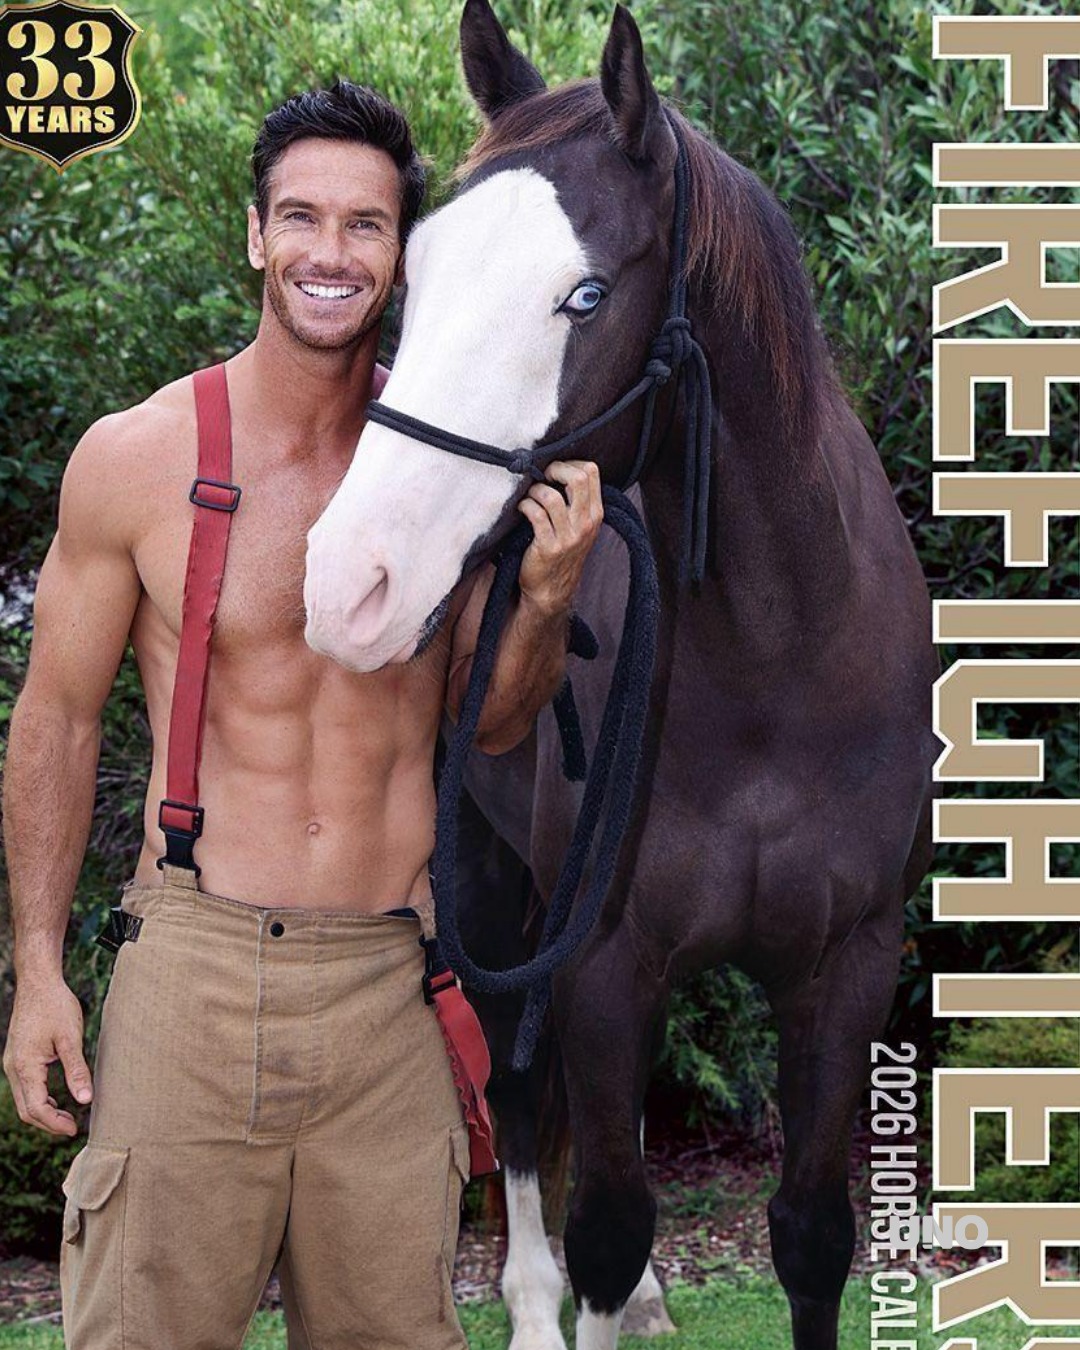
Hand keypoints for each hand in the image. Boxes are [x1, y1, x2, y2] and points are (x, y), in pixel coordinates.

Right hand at [3, 977, 91, 1135]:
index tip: (75, 1129)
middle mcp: (14, 1068)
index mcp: (25, 1066)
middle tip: (73, 1128)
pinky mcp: (18, 1057)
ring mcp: (13, 1062)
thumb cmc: (55, 1006)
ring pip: (24, 1100)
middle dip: (49, 1123)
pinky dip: (40, 1098)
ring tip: (68, 1117)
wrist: (38, 982)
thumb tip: (86, 1099)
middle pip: (27, 1109)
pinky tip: (58, 1098)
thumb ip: (77, 1070)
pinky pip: (25, 1087)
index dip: (55, 1123)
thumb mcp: (71, 1038)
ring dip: (44, 1112)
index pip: (36, 1108)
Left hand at [517, 460, 603, 615]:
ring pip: (551, 496)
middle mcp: (586, 524)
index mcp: (595, 514)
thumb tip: (559, 469)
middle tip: (542, 476)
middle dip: (555, 469)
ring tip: (529, 496)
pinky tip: (521, 509)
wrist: (552, 590)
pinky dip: (524, 506)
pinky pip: (535, 514)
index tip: (554, 471)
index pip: (591, 472)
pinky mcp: (549, 546)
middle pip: (577, 478)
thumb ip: (577, 502)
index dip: (569, 463)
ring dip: (534, 490)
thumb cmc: (562, 553)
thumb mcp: (580, 527)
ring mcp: (568, 537)